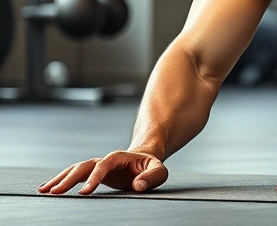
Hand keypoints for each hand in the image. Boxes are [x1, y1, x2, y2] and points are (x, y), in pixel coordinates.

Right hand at [38, 151, 167, 194]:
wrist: (145, 160)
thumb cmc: (151, 166)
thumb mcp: (159, 170)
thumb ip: (152, 177)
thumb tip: (138, 185)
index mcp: (118, 157)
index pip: (102, 166)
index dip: (93, 178)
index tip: (84, 193)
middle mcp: (104, 160)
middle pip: (83, 167)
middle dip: (68, 179)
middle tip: (55, 193)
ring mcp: (96, 166)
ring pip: (74, 170)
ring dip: (59, 179)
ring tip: (44, 191)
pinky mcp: (91, 173)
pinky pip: (73, 176)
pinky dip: (60, 181)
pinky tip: (48, 189)